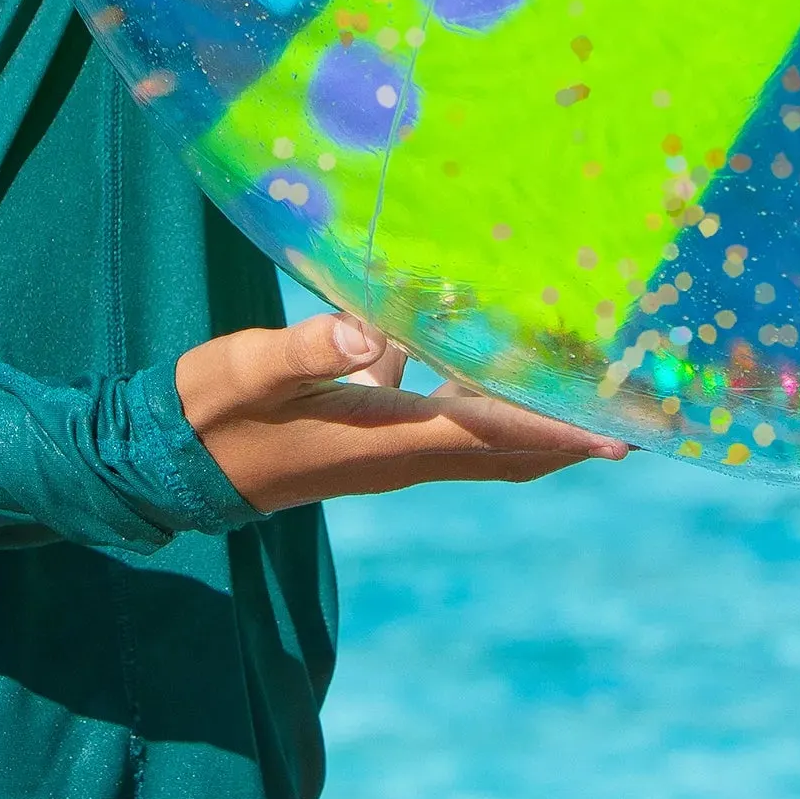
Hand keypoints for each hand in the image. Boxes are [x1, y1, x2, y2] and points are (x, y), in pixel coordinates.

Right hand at [178, 312, 627, 513]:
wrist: (166, 465)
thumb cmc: (209, 412)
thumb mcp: (251, 367)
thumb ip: (311, 346)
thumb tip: (376, 333)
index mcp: (382, 439)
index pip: (488, 434)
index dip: (554, 432)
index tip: (615, 436)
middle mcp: (397, 456)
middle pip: (505, 450)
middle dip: (569, 436)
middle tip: (634, 421)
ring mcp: (382, 453)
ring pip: (480, 439)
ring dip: (534, 419)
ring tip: (582, 386)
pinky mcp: (364, 438)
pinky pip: (442, 422)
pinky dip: (476, 396)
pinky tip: (474, 344)